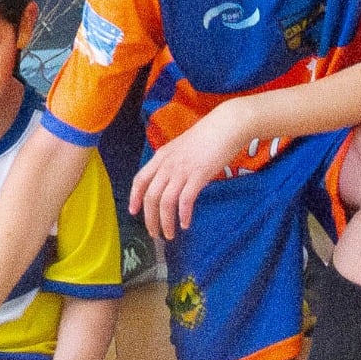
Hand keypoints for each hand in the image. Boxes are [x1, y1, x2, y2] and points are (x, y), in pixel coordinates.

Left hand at [128, 108, 240, 242]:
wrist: (227, 125)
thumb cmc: (208, 135)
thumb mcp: (182, 147)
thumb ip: (173, 162)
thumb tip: (171, 180)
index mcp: (162, 155)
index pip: (140, 179)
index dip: (134, 197)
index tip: (133, 212)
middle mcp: (168, 164)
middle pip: (151, 196)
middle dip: (150, 218)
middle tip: (155, 233)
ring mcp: (182, 169)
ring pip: (165, 201)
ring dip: (165, 222)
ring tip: (169, 234)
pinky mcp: (198, 175)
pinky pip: (185, 200)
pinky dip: (183, 215)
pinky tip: (185, 224)